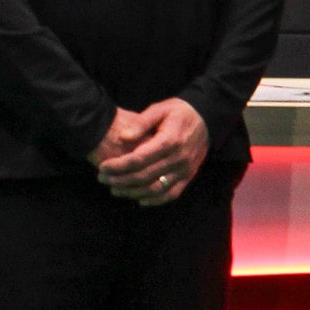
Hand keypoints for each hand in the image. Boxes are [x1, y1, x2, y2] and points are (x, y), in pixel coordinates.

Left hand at [94, 98, 209, 205]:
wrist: (207, 118)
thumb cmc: (179, 112)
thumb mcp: (159, 109)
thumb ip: (141, 123)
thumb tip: (122, 137)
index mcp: (170, 140)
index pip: (140, 159)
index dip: (119, 165)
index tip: (102, 167)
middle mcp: (179, 158)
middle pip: (145, 176)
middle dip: (120, 179)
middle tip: (102, 179)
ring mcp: (185, 170)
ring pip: (156, 188)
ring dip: (133, 192)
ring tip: (115, 190)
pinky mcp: (189, 176)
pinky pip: (171, 194)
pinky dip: (155, 200)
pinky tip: (139, 200)